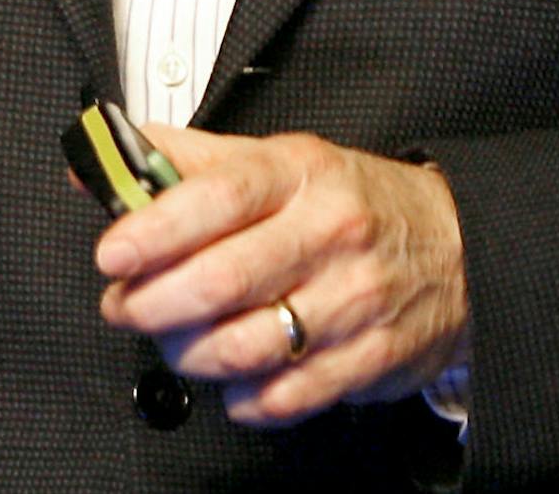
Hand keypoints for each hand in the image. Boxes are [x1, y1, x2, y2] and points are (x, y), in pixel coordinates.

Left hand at [94, 124, 470, 426]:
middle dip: (155, 302)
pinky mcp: (370, 358)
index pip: (221, 195)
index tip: (113, 251)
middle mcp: (330, 232)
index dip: (157, 227)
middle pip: (225, 278)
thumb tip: (101, 160)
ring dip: (190, 354)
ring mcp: (354, 299)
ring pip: (248, 345)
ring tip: (174, 341)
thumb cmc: (349, 200)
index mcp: (302, 173)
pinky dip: (245, 398)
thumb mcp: (279, 159)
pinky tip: (232, 379)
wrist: (457, 245)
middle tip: (125, 305)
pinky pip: (288, 397)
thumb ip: (187, 161)